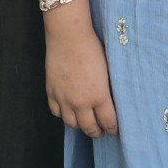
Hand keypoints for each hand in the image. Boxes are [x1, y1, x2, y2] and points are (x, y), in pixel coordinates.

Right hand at [44, 14, 118, 138]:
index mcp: (99, 96)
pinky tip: (69, 111)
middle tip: (101, 131)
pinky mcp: (51, 92)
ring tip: (85, 123)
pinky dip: (63, 115)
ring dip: (80, 126)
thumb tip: (111, 101)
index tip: (116, 131)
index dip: (113, 129)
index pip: (109, 122)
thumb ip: (107, 89)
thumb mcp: (108, 70)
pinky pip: (56, 112)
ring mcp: (64, 99)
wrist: (69, 35)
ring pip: (71, 124)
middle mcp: (81, 102)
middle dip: (97, 132)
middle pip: (89, 127)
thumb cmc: (92, 47)